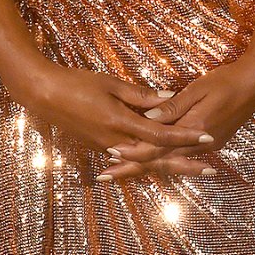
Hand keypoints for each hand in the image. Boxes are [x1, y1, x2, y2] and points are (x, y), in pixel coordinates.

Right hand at [9, 62, 214, 162]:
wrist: (44, 95)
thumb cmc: (77, 83)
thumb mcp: (111, 83)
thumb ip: (140, 94)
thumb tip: (168, 98)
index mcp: (120, 123)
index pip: (161, 134)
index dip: (185, 136)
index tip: (206, 135)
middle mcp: (116, 141)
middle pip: (157, 158)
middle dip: (184, 164)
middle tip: (211, 170)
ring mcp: (107, 147)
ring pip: (144, 161)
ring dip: (169, 164)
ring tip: (194, 167)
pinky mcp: (101, 146)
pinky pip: (131, 157)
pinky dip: (149, 160)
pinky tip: (163, 160)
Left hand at [101, 54, 254, 179]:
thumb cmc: (227, 80)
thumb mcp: (197, 89)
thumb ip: (173, 106)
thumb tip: (148, 116)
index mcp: (194, 130)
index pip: (156, 147)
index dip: (132, 151)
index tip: (109, 153)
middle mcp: (199, 145)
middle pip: (159, 162)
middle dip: (131, 168)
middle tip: (106, 176)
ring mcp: (207, 146)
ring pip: (169, 162)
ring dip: (144, 166)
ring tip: (121, 171)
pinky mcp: (212, 143)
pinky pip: (181, 157)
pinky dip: (163, 160)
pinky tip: (151, 162)